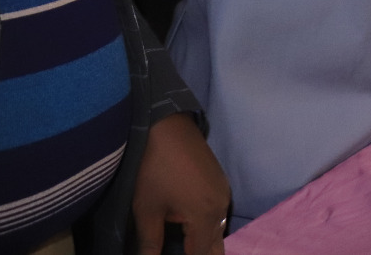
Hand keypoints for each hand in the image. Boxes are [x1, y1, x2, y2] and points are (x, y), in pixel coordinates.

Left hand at [131, 112, 229, 254]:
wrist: (167, 127)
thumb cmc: (153, 170)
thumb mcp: (147, 210)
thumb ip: (150, 244)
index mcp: (206, 216)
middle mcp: (221, 206)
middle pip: (217, 247)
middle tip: (182, 252)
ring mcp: (224, 192)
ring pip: (219, 230)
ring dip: (204, 244)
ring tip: (184, 247)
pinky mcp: (220, 182)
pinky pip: (219, 214)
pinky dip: (206, 228)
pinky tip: (190, 229)